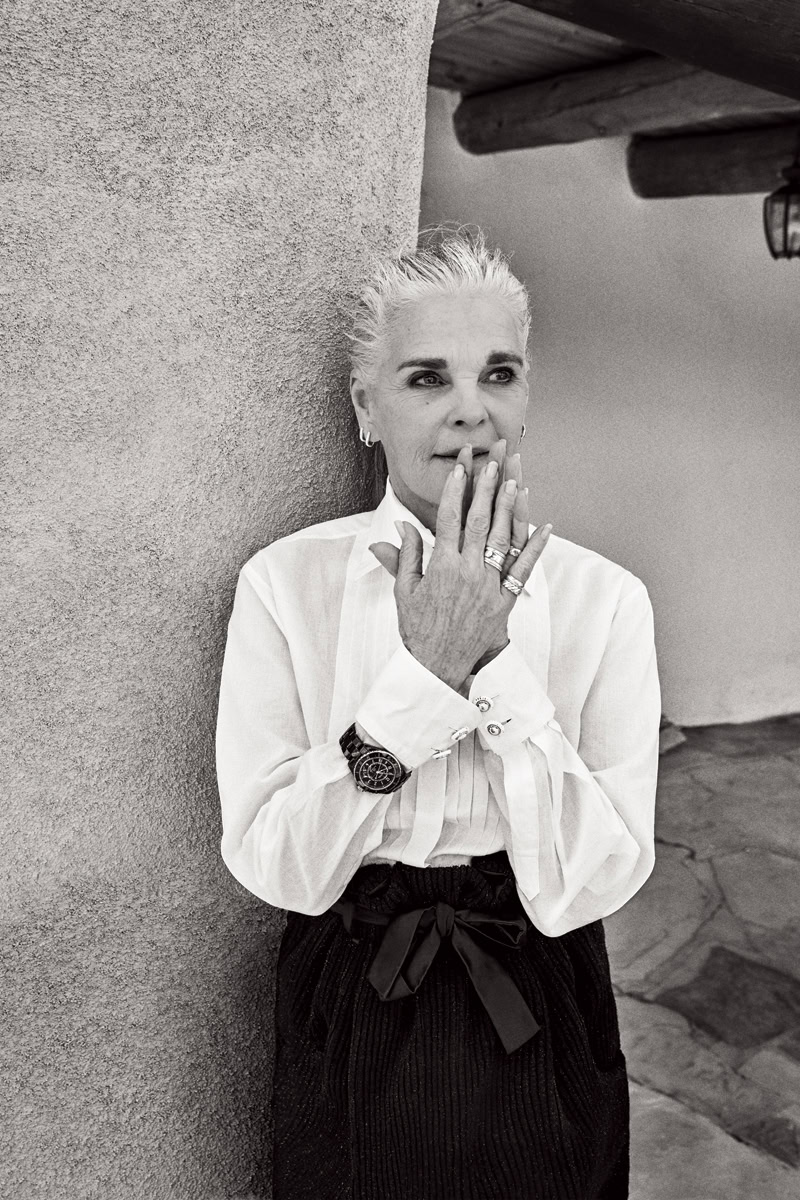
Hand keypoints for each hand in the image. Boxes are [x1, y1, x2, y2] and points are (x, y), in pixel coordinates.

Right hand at [369, 440, 552, 692]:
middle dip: (487, 489)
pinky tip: (547, 526)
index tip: (461, 467)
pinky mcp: (505, 603)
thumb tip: (402, 525)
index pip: (449, 519)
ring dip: (511, 509)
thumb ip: (405, 556)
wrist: (436, 667)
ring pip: (504, 541)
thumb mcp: (404, 591)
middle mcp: (467, 573)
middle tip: (494, 462)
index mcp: (441, 567)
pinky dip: (537, 549)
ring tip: (516, 481)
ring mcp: (488, 587)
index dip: (455, 490)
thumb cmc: (417, 629)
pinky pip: (524, 572)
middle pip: (480, 522)